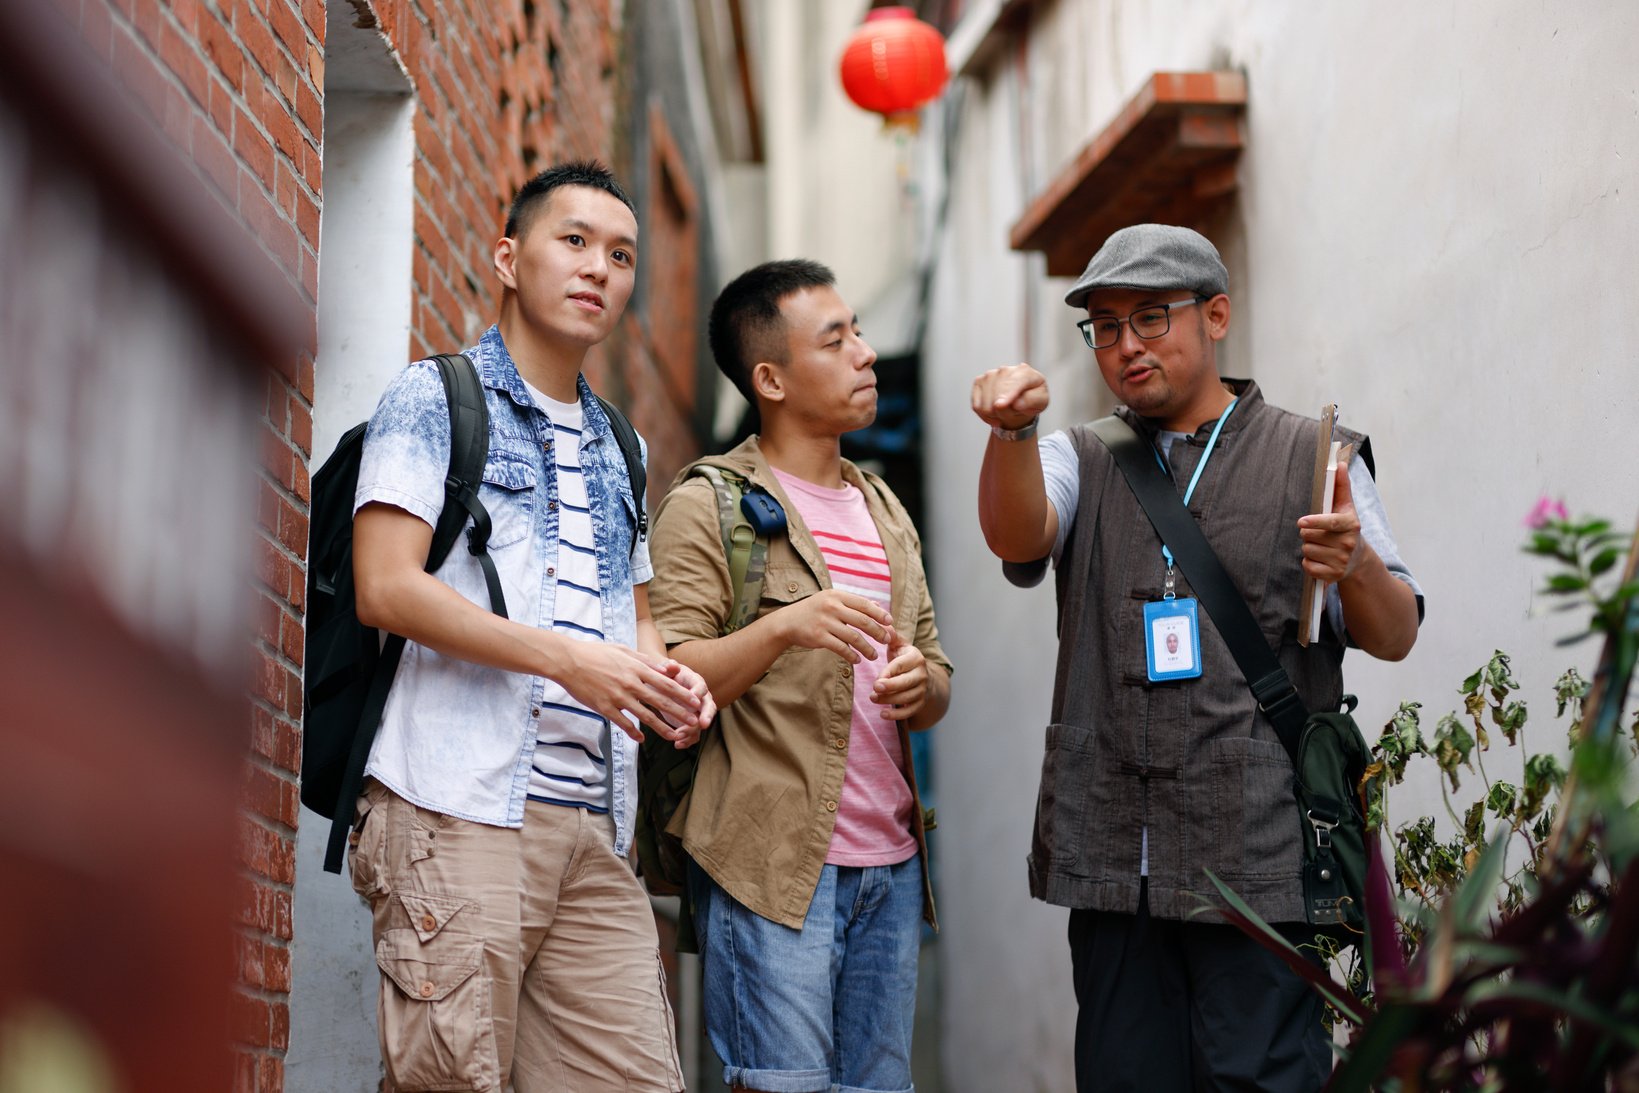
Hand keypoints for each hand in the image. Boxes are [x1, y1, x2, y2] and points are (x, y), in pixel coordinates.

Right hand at [557, 641, 705, 742]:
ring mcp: (618, 697)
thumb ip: (645, 660)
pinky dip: (633, 732)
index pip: (666, 683)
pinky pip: (623, 723)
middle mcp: (631, 683)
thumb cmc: (596, 653)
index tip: (696, 702)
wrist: (569, 661)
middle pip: (660, 701)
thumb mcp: (623, 650)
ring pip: (645, 716)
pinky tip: (641, 740)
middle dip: (680, 713)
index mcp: (637, 668)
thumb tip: (666, 668)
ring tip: (674, 736)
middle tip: (694, 721)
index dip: (683, 694)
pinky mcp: (604, 707)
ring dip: (662, 727)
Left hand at [655, 659, 716, 748]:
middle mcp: (701, 698)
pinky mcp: (691, 723)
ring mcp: (697, 712)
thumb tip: (671, 665)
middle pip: (709, 707)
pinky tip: (677, 744)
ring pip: (700, 723)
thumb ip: (669, 667)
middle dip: (707, 716)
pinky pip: (693, 734)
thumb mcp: (666, 669)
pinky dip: (687, 740)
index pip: (701, 687)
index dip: (699, 693)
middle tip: (703, 723)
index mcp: (696, 683)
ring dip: (692, 731)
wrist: (663, 685)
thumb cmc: (666, 676)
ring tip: (679, 737)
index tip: (695, 698)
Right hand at [773, 589, 894, 663]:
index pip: (864, 604)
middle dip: (878, 632)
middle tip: (886, 640)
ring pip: (853, 637)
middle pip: (862, 621)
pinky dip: (851, 655)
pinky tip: (857, 660)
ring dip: (867, 648)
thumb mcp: (831, 600)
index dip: (879, 614)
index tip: (890, 622)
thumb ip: (854, 604)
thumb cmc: (814, 611)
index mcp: (837, 595)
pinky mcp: (818, 637)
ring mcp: (824, 622)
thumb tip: (879, 608)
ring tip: (874, 656)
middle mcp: (831, 607)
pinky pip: (840, 648)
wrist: (787, 622)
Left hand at [871, 629, 928, 720]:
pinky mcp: (920, 703)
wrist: (923, 676)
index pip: (901, 665)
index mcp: (916, 658)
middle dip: (890, 687)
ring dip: (888, 700)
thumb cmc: (904, 659)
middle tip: (875, 688)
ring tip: (873, 698)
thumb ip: (891, 636)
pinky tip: (882, 714)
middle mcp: (922, 674)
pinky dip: (896, 716)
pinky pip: (909, 712)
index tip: (876, 678)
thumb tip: (884, 622)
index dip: (888, 672)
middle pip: (906, 683)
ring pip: (906, 698)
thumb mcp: (899, 645)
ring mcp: (922, 690)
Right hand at [971, 364, 1049, 429]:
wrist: (1020, 398)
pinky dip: (985, 416)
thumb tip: (1016, 403)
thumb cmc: (1032, 398)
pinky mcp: (978, 382)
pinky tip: (994, 414)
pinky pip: (977, 406)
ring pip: (986, 405)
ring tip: (1005, 413)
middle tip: (1014, 413)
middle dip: (1005, 413)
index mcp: (1025, 372)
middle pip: (997, 397)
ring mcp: (990, 375)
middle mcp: (1005, 370)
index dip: (1006, 395)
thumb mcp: (1041, 402)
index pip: (1014, 383)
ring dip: (995, 415)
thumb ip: (1032, 401)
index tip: (1000, 405)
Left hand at [1297, 461, 1368, 583]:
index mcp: (1351, 525)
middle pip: (1310, 536)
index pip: (1331, 522)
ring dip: (1308, 547)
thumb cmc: (1346, 528)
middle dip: (1308, 533)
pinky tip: (1320, 559)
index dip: (1315, 522)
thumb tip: (1340, 463)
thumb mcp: (1347, 508)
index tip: (1302, 522)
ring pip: (1307, 551)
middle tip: (1317, 533)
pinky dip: (1309, 562)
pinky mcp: (1334, 575)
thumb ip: (1342, 486)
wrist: (1358, 560)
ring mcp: (1342, 561)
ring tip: (1321, 546)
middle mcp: (1348, 544)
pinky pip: (1308, 566)